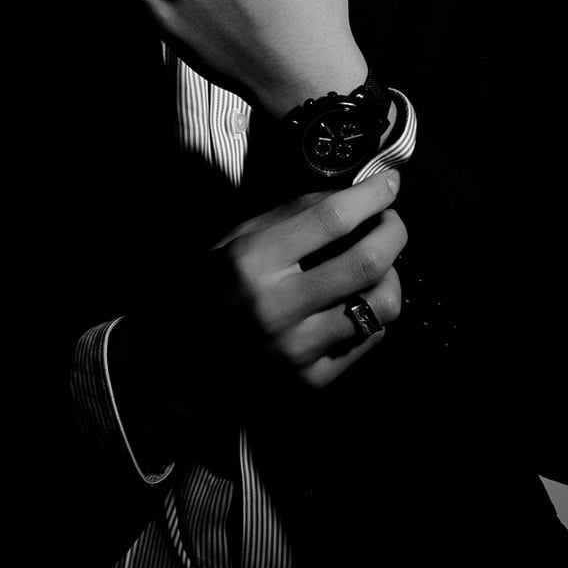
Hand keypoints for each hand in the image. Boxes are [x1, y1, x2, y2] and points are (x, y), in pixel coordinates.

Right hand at [116, 170, 406, 425]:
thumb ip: (292, 215)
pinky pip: (368, 340)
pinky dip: (372, 314)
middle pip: (367, 261)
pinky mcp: (309, 382)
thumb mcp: (234, 238)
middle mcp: (277, 307)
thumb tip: (355, 194)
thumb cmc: (205, 289)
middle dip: (394, 232)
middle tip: (392, 222)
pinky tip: (357, 302)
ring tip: (378, 265)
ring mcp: (296, 350)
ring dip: (391, 275)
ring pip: (380, 305)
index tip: (388, 184)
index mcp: (252, 263)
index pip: (332, 219)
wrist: (172, 362)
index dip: (372, 195)